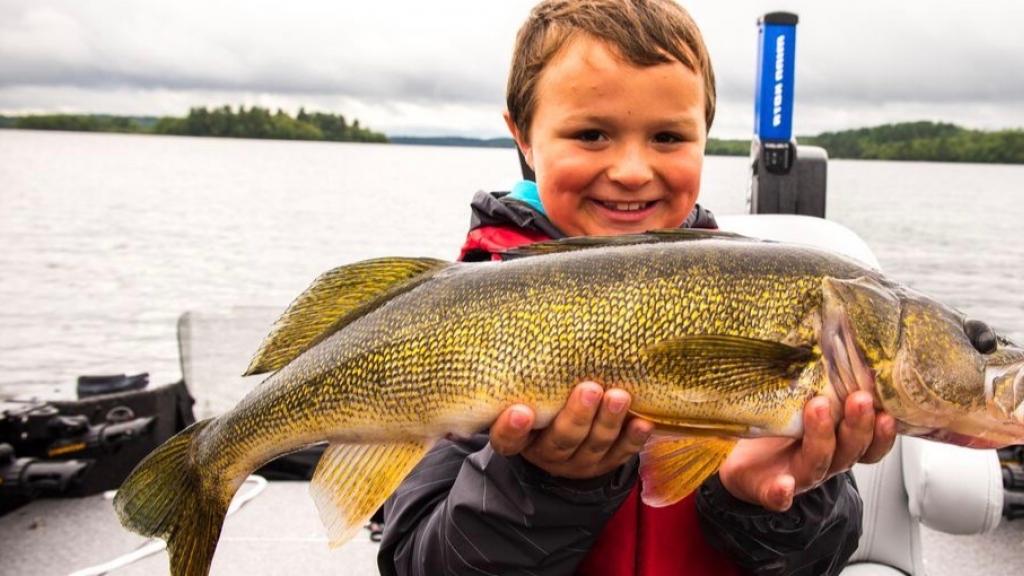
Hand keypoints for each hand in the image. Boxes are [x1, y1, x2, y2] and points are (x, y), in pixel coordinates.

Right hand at [489, 382, 653, 479]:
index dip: (512, 428)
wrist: (569, 429)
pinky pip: (621, 453)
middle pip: (560, 440)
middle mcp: (547, 452)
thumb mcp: (532, 387)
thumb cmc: (545, 395)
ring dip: (608, 421)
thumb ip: (534, 369)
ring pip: (594, 445)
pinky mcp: (606, 462)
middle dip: (577, 416)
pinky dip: (633, 439)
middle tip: (589, 389)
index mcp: (521, 435)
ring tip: (619, 397)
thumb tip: (540, 314)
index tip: (521, 411)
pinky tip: (642, 422)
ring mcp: (578, 461)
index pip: (508, 439)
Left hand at [717, 391, 896, 511]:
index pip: (869, 444)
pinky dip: (781, 492)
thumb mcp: (803, 402)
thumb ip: (822, 382)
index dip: (883, 434)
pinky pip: (775, 495)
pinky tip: (783, 484)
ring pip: (817, 463)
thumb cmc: (776, 430)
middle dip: (857, 425)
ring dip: (822, 437)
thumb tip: (837, 336)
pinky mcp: (766, 488)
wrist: (739, 463)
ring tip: (818, 408)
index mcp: (836, 444)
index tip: (889, 412)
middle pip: (848, 450)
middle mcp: (822, 462)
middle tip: (859, 399)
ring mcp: (796, 476)